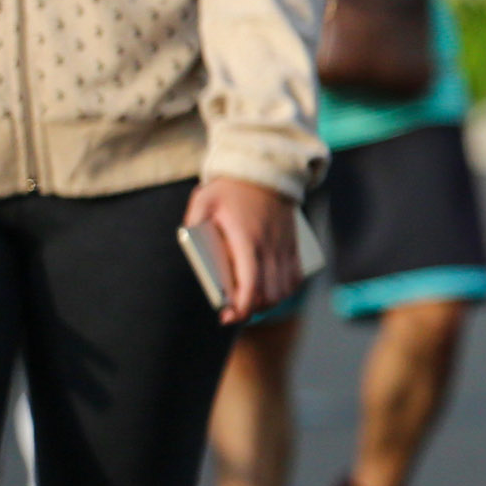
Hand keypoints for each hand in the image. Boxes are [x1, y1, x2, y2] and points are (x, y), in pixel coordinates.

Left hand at [186, 177, 299, 324]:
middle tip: (234, 311)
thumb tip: (190, 247)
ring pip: (284, 289)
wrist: (267, 169)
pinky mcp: (294, 245)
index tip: (227, 316)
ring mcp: (285, 246)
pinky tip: (271, 291)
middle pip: (269, 293)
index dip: (242, 308)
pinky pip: (295, 277)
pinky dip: (284, 290)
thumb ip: (193, 223)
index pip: (250, 284)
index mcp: (247, 238)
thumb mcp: (204, 200)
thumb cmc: (230, 188)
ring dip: (269, 302)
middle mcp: (270, 245)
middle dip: (252, 309)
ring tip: (251, 302)